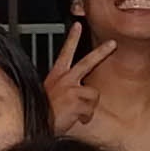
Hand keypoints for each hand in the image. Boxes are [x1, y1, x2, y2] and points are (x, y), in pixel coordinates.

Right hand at [43, 20, 109, 138]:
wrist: (36, 125)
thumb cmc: (42, 112)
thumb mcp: (47, 94)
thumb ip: (62, 88)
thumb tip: (75, 93)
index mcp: (56, 75)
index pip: (65, 52)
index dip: (72, 38)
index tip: (78, 25)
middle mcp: (64, 79)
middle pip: (87, 61)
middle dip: (102, 51)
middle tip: (112, 43)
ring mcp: (71, 88)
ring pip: (93, 94)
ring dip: (88, 106)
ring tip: (76, 113)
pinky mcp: (76, 101)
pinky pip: (90, 109)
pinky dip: (85, 117)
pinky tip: (75, 119)